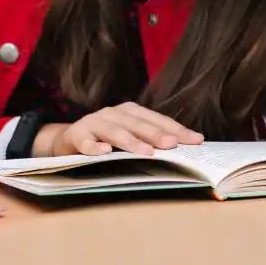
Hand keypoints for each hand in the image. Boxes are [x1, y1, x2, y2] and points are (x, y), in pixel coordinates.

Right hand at [45, 102, 203, 156]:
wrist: (69, 140)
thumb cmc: (106, 140)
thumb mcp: (129, 137)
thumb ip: (150, 141)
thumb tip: (185, 150)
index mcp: (129, 112)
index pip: (156, 119)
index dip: (176, 129)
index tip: (196, 140)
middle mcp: (112, 114)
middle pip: (136, 123)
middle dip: (155, 133)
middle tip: (172, 145)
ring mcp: (93, 123)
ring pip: (113, 130)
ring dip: (130, 141)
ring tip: (145, 152)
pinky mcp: (76, 135)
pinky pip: (85, 142)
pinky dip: (94, 147)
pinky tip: (104, 152)